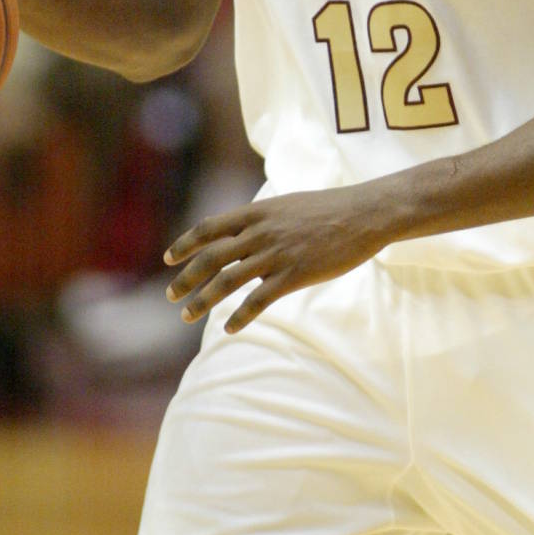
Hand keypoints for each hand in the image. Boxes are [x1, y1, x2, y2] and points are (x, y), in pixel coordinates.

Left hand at [164, 187, 389, 333]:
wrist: (364, 214)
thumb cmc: (328, 209)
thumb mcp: (286, 206)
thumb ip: (261, 220)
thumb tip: (243, 235)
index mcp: (256, 213)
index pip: (208, 228)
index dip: (185, 244)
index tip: (169, 259)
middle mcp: (259, 233)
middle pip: (210, 258)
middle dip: (186, 279)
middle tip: (171, 296)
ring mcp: (276, 255)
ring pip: (226, 281)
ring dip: (202, 301)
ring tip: (187, 316)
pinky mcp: (294, 275)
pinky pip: (258, 300)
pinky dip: (240, 317)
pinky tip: (230, 329)